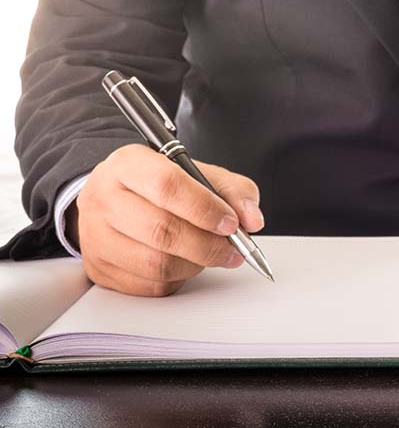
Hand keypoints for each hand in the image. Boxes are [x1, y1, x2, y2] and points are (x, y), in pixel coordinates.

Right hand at [69, 144, 264, 296]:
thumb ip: (233, 191)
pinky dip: (177, 279)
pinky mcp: (99, 268)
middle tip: (232, 249)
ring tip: (210, 254)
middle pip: (162, 230)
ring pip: (156, 263)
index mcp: (129, 164)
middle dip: (208, 245)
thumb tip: (252, 220)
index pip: (167, 185)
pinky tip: (185, 263)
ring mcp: (96, 236)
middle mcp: (105, 197)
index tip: (231, 223)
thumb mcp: (200, 174)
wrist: (117, 199)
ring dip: (196, 264)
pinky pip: (148, 285)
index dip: (205, 208)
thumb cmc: (161, 187)